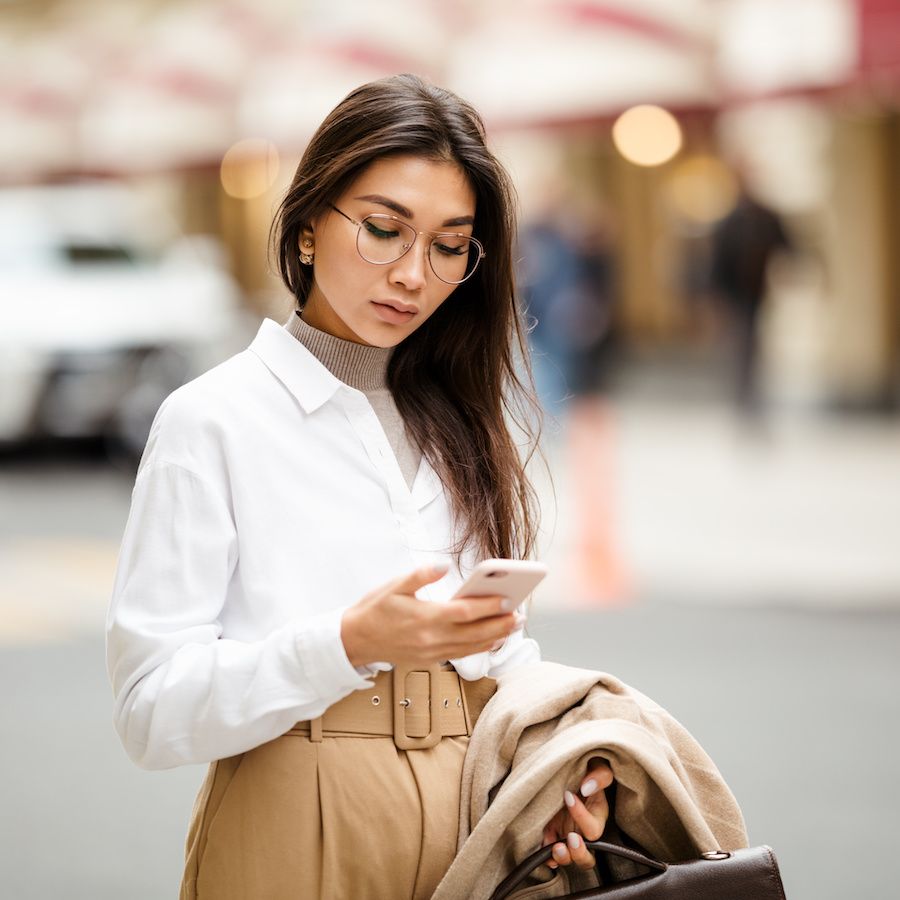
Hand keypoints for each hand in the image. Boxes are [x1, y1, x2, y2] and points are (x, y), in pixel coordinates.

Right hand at [341, 565, 519, 667]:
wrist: (355, 640)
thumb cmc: (375, 609)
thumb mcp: (394, 585)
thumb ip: (421, 575)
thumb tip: (443, 565)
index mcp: (424, 618)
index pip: (464, 613)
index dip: (488, 606)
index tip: (507, 599)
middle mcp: (431, 639)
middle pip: (474, 634)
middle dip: (500, 625)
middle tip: (520, 615)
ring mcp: (431, 653)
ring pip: (471, 648)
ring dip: (494, 638)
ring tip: (513, 627)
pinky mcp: (430, 660)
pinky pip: (461, 655)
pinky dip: (480, 648)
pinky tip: (492, 640)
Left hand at [542, 758, 613, 869]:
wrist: (563, 767)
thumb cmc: (585, 768)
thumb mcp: (597, 766)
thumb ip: (599, 776)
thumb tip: (586, 787)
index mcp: (597, 816)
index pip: (593, 828)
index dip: (582, 816)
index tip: (568, 796)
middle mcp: (582, 830)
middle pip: (587, 856)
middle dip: (579, 853)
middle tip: (571, 839)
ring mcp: (565, 833)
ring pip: (569, 858)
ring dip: (562, 857)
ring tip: (555, 848)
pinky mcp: (550, 833)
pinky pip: (548, 852)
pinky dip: (544, 855)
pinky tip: (542, 849)